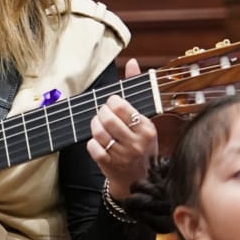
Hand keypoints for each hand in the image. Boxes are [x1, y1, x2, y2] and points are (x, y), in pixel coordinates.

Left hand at [87, 59, 157, 195]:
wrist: (139, 177)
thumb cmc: (140, 143)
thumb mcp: (143, 118)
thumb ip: (135, 88)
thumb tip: (132, 62)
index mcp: (147, 128)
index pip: (121, 106)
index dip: (112, 102)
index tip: (113, 105)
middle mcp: (136, 142)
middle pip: (108, 118)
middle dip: (101, 113)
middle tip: (103, 114)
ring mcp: (123, 155)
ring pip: (99, 132)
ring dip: (95, 126)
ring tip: (99, 125)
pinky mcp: (110, 165)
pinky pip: (92, 147)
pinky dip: (92, 142)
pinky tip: (99, 141)